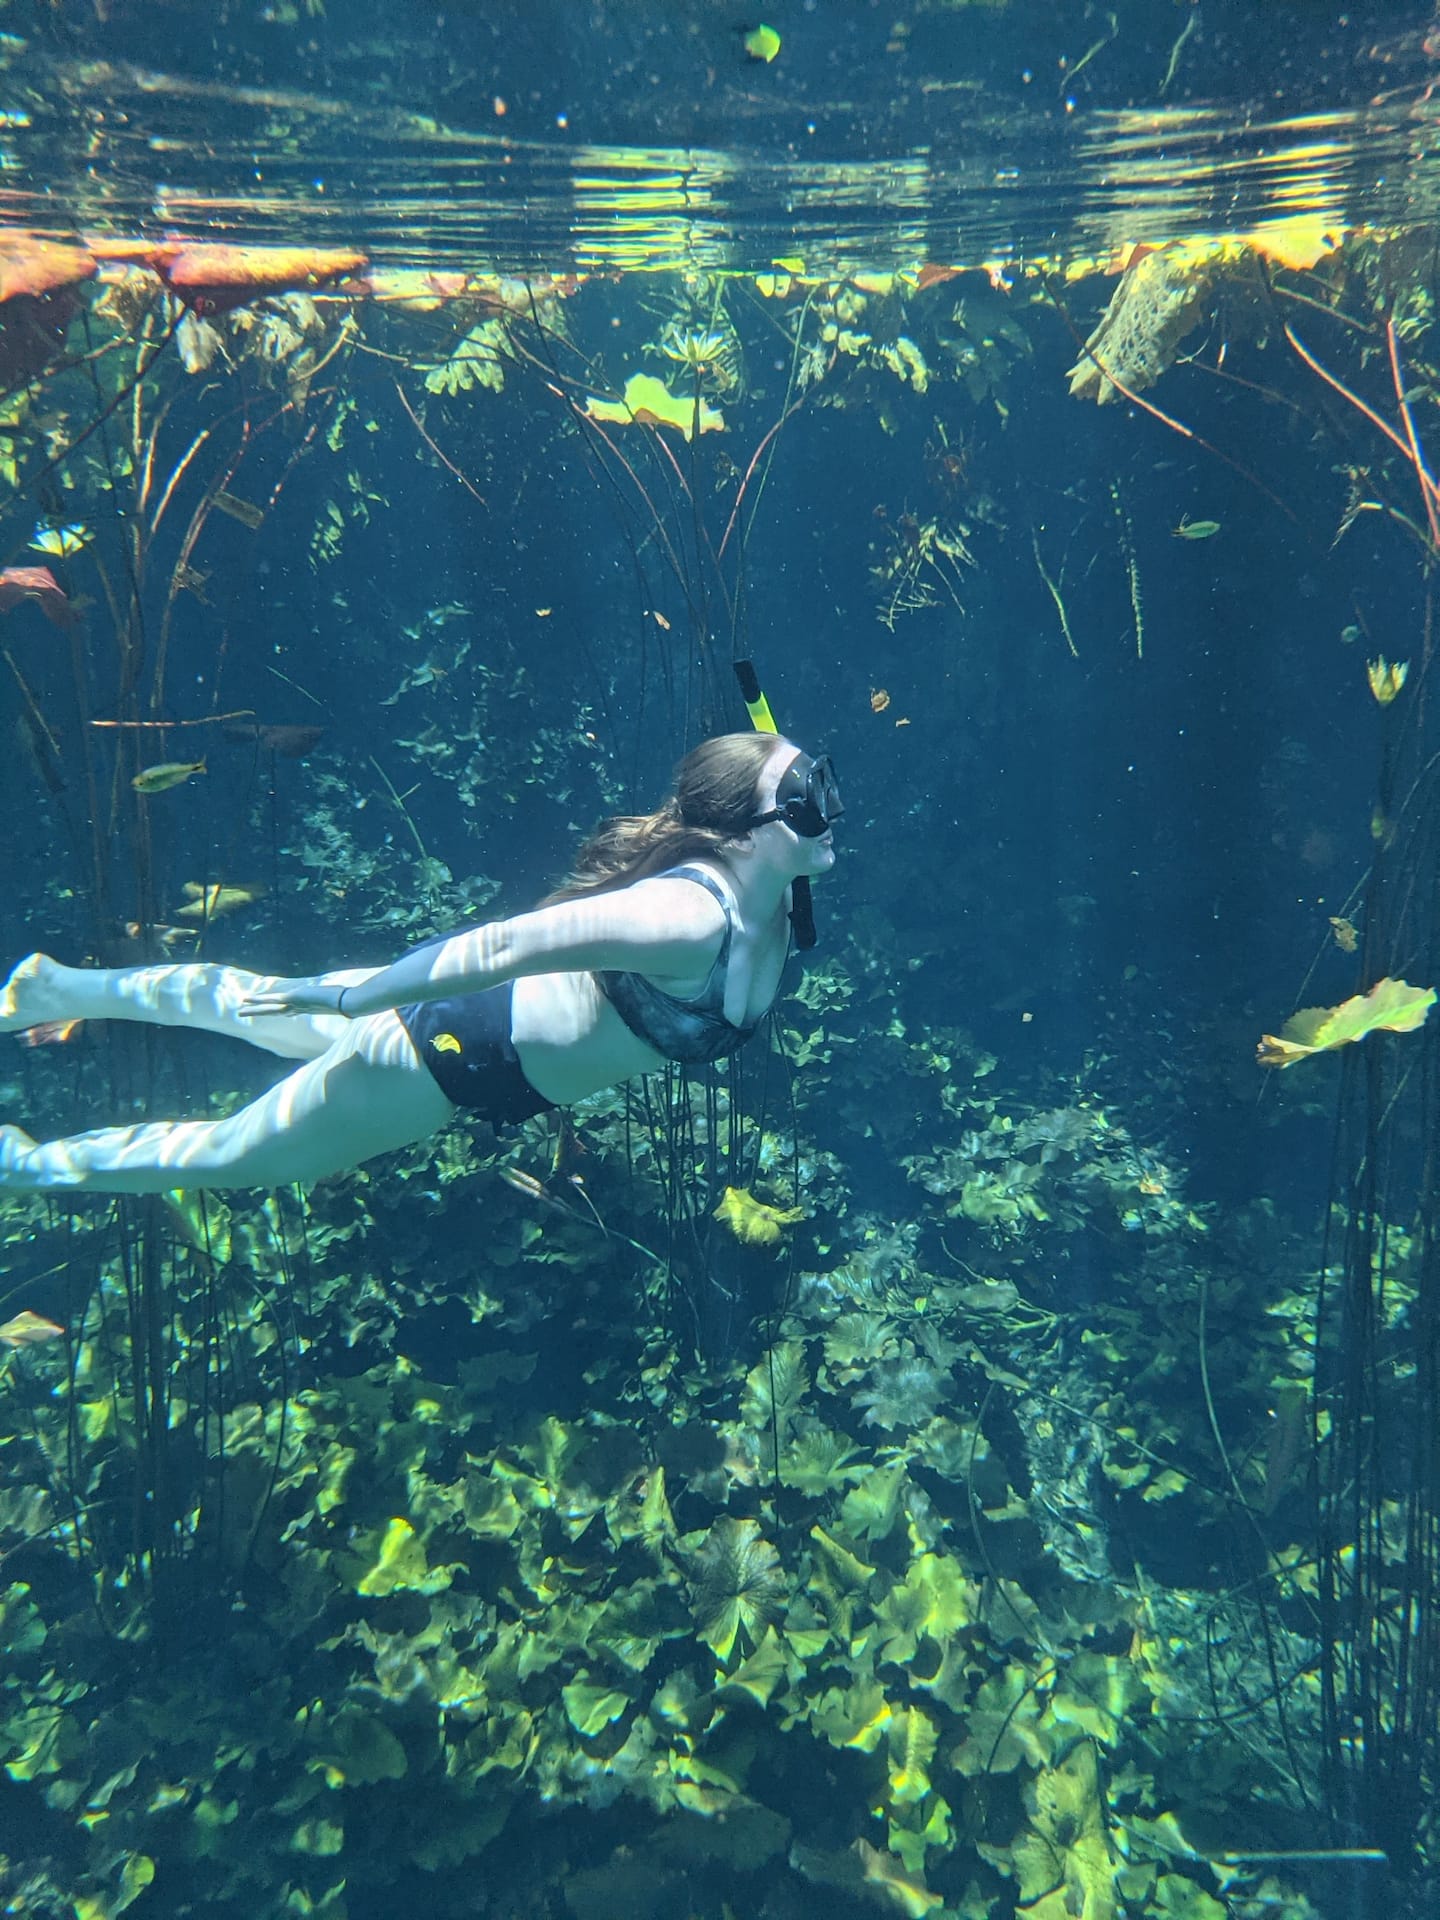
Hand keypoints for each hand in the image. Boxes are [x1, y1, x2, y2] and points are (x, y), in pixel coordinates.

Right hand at [237, 978, 351, 1018]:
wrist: (349, 1003)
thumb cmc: (351, 1000)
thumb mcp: (346, 998)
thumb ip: (350, 998)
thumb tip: (361, 998)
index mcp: (310, 1008)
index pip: (294, 1011)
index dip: (286, 1011)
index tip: (281, 1011)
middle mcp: (301, 1009)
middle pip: (278, 1012)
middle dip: (263, 1014)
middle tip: (249, 1015)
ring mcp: (296, 1005)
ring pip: (270, 1008)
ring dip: (255, 1009)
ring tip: (240, 1009)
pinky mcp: (293, 1000)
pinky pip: (272, 1001)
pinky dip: (259, 1000)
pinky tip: (248, 999)